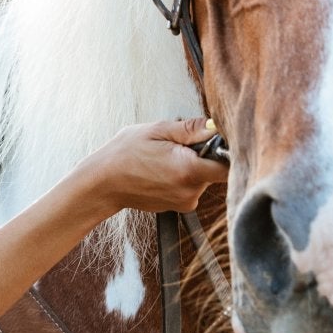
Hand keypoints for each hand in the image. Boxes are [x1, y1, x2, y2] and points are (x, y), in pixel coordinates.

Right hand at [75, 118, 224, 215]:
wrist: (104, 182)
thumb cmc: (125, 154)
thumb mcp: (157, 130)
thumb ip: (191, 129)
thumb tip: (216, 126)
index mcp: (188, 170)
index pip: (228, 165)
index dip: (227, 150)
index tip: (215, 139)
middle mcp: (190, 191)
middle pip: (216, 170)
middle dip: (204, 154)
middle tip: (179, 144)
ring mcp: (185, 201)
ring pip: (204, 178)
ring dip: (193, 165)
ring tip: (166, 157)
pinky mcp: (180, 206)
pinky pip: (193, 186)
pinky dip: (184, 176)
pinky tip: (163, 169)